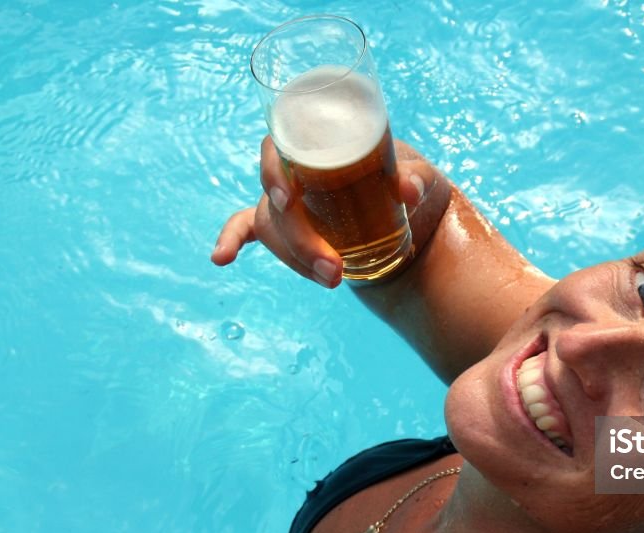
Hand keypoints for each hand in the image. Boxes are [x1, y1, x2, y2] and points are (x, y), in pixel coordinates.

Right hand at [211, 136, 450, 287]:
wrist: (416, 216)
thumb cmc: (411, 182)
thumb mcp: (423, 177)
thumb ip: (416, 178)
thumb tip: (406, 190)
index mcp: (320, 142)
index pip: (281, 146)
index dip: (276, 172)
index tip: (289, 200)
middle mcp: (297, 168)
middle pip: (277, 198)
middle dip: (299, 239)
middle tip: (333, 270)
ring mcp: (289, 198)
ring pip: (274, 227)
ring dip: (296, 258)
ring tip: (333, 279)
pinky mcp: (289, 225)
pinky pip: (248, 229)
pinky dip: (232, 240)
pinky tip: (220, 257)